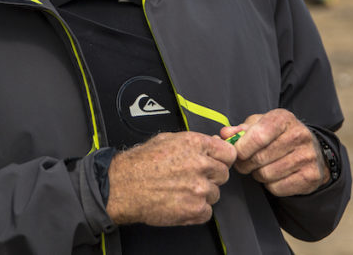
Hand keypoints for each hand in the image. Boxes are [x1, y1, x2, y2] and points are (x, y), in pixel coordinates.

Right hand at [105, 132, 236, 226]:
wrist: (123, 187)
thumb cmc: (139, 163)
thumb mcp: (166, 140)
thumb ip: (193, 143)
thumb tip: (212, 144)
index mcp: (195, 144)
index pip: (228, 153)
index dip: (222, 159)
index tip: (217, 163)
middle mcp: (200, 165)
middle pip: (223, 174)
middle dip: (211, 177)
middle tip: (192, 178)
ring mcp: (199, 188)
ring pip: (215, 194)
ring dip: (202, 194)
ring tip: (182, 191)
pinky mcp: (195, 209)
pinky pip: (207, 212)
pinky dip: (196, 210)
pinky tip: (181, 202)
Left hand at [220, 109, 328, 196]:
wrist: (312, 150)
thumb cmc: (278, 136)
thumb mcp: (260, 125)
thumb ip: (239, 130)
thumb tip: (224, 135)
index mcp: (283, 118)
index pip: (258, 136)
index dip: (241, 148)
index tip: (236, 153)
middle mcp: (299, 135)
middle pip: (259, 158)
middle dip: (245, 164)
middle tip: (244, 163)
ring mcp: (307, 156)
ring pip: (266, 174)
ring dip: (257, 175)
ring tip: (260, 168)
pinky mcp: (311, 176)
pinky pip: (277, 188)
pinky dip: (269, 185)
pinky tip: (274, 176)